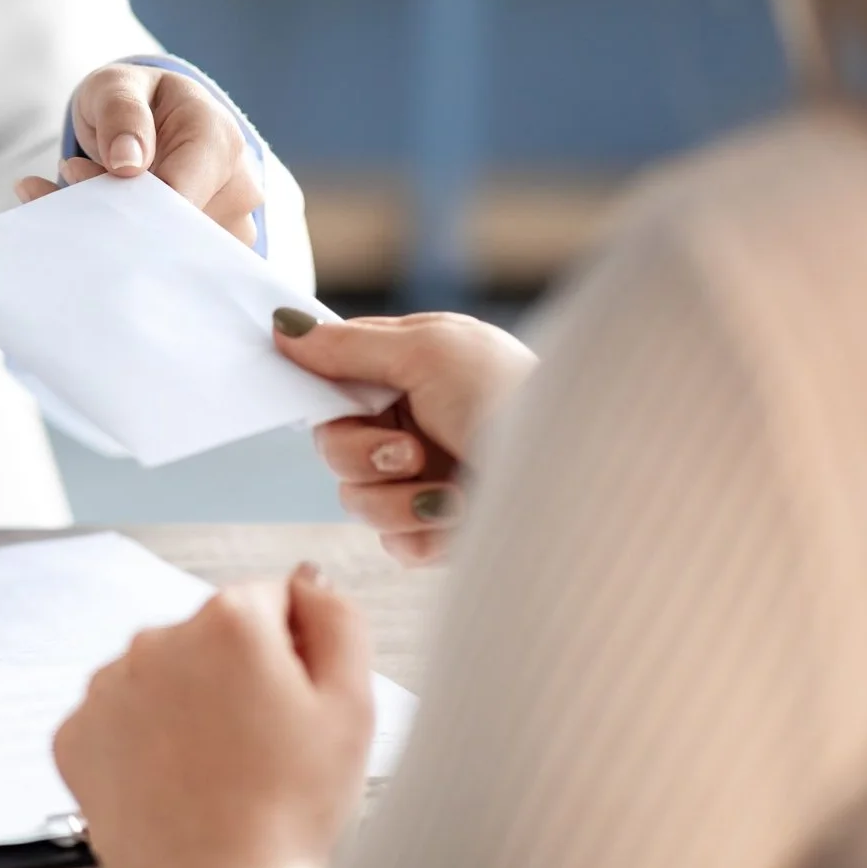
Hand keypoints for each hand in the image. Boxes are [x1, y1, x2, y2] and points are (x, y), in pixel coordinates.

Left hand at [14, 64, 261, 245]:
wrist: (159, 119)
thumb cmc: (138, 100)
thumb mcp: (116, 86)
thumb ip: (120, 112)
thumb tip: (126, 161)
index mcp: (218, 137)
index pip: (179, 194)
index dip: (127, 200)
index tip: (81, 180)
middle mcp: (239, 186)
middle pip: (178, 232)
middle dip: (119, 221)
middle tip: (73, 192)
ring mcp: (234, 223)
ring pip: (176, 257)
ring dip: (122, 239)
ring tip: (86, 200)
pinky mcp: (218, 249)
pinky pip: (177, 267)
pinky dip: (133, 252)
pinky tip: (103, 222)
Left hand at [54, 567, 374, 867]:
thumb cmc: (285, 813)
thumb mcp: (352, 705)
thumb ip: (337, 617)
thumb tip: (307, 581)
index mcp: (230, 621)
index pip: (271, 600)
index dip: (292, 654)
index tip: (292, 701)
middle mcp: (158, 639)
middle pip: (212, 635)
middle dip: (236, 675)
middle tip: (261, 744)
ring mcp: (108, 685)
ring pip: (163, 674)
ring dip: (186, 705)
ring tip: (217, 769)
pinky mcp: (77, 731)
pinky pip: (119, 717)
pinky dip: (142, 741)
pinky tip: (175, 778)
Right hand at [275, 311, 536, 565]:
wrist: (583, 473)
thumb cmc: (513, 395)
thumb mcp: (427, 352)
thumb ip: (349, 346)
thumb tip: (282, 324)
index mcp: (409, 370)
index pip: (333, 379)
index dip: (323, 393)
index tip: (335, 401)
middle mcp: (413, 422)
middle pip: (333, 446)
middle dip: (363, 454)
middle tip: (410, 450)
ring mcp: (427, 478)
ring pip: (356, 500)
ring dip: (398, 499)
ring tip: (451, 492)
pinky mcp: (441, 531)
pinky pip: (394, 543)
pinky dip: (423, 533)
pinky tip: (461, 517)